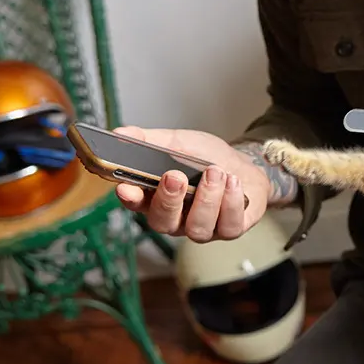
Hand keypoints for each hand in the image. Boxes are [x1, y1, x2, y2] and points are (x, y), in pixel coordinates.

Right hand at [111, 126, 269, 242]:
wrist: (242, 164)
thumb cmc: (207, 158)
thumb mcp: (177, 142)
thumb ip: (149, 140)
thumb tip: (121, 134)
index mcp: (156, 198)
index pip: (135, 203)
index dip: (130, 198)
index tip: (127, 188)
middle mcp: (176, 218)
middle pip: (163, 222)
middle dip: (168, 199)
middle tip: (176, 176)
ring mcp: (202, 227)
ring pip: (197, 227)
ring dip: (206, 198)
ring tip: (215, 172)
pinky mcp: (229, 230)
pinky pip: (228, 227)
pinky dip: (231, 202)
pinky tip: (232, 182)